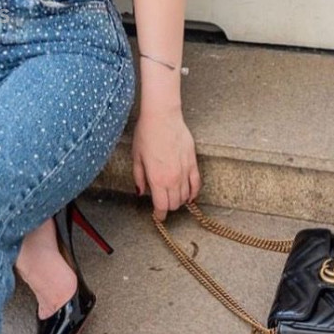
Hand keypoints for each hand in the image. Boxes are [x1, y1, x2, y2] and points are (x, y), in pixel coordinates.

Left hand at [131, 106, 199, 220]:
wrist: (162, 117)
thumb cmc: (146, 134)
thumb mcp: (136, 157)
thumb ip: (139, 177)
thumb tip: (141, 192)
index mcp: (156, 178)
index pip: (161, 206)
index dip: (160, 214)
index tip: (158, 216)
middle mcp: (172, 178)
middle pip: (174, 203)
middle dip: (167, 207)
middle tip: (162, 204)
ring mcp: (184, 171)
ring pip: (185, 196)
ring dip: (179, 200)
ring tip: (172, 197)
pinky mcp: (193, 163)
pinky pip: (196, 184)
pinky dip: (194, 192)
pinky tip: (190, 195)